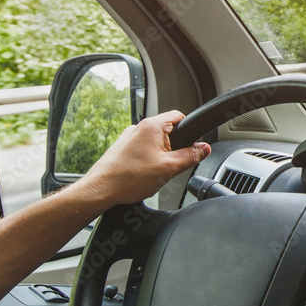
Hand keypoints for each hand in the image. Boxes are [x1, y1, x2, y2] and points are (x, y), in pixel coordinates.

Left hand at [79, 110, 210, 207]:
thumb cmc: (129, 178)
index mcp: (152, 126)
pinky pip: (143, 150)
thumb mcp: (169, 168)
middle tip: (172, 164)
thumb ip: (191, 156)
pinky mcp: (123, 148)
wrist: (100, 189)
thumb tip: (204, 148)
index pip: (179, 116)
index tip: (192, 144)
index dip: (190, 130)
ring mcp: (129, 137)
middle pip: (168, 131)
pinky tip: (144, 175)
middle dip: (175, 147)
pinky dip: (148, 160)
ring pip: (155, 142)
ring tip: (155, 172)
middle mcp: (139, 127)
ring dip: (161, 155)